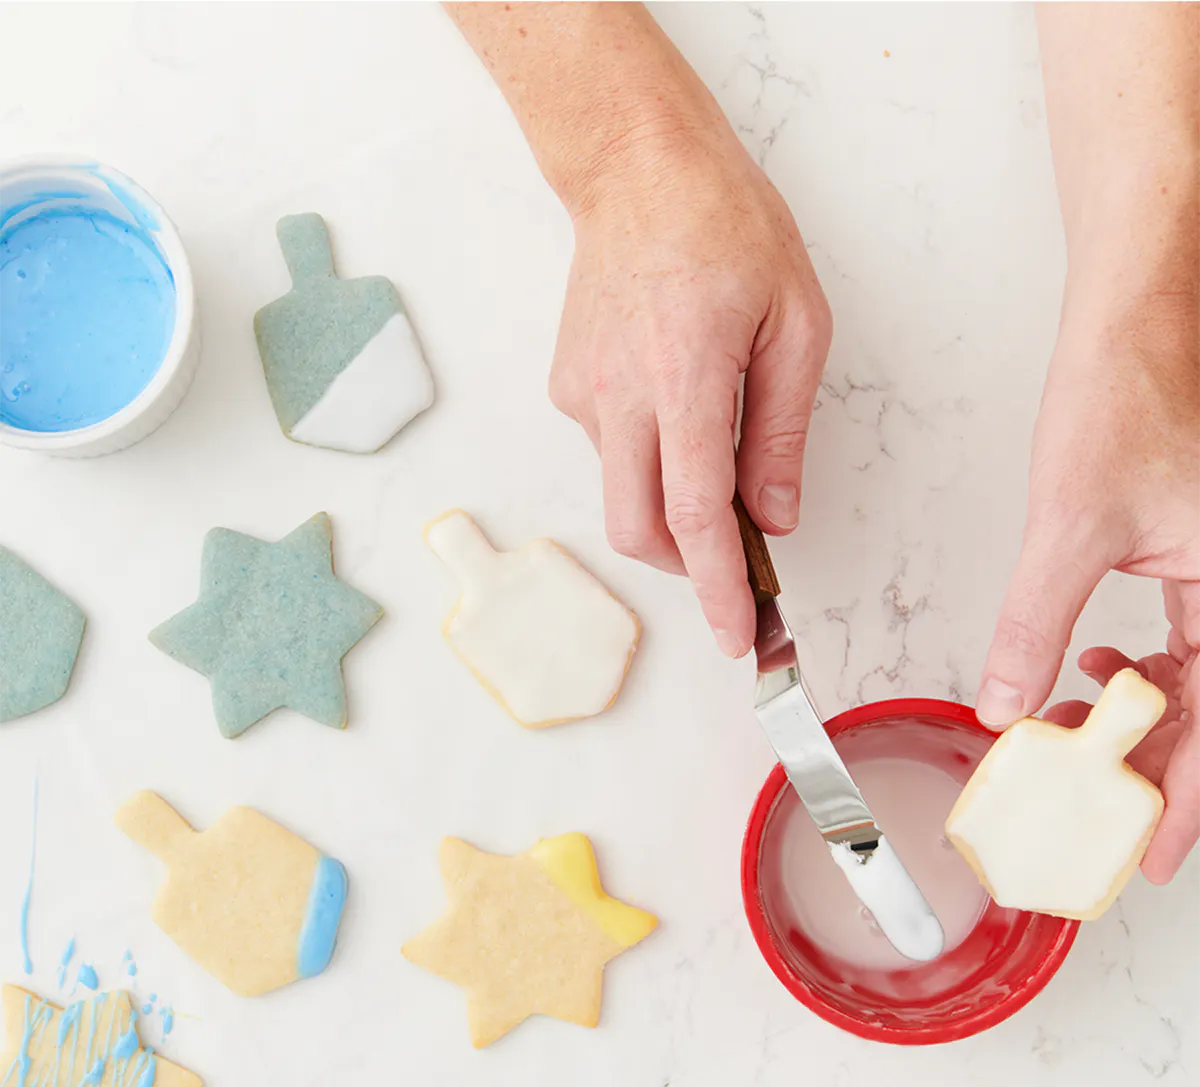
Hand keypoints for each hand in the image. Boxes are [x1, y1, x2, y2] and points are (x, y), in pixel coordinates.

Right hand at [548, 128, 830, 657]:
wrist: (636, 171)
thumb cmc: (727, 228)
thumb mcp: (795, 322)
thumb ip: (782, 430)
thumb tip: (775, 515)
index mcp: (687, 377)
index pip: (698, 514)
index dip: (718, 588)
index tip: (738, 636)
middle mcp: (621, 396)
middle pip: (639, 529)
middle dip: (685, 564)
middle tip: (733, 553)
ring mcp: (583, 394)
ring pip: (621, 494)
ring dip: (669, 505)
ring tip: (711, 450)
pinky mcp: (566, 388)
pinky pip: (608, 453)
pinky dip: (647, 460)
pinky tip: (672, 405)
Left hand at [977, 294, 1199, 881]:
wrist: (1138, 328)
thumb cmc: (1126, 397)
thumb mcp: (1071, 526)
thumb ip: (1035, 623)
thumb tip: (1003, 702)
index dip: (1183, 802)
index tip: (1147, 853)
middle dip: (1152, 769)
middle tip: (1098, 814)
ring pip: (1198, 682)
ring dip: (1138, 721)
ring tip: (1074, 742)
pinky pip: (1188, 642)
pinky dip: (1141, 673)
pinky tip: (1095, 673)